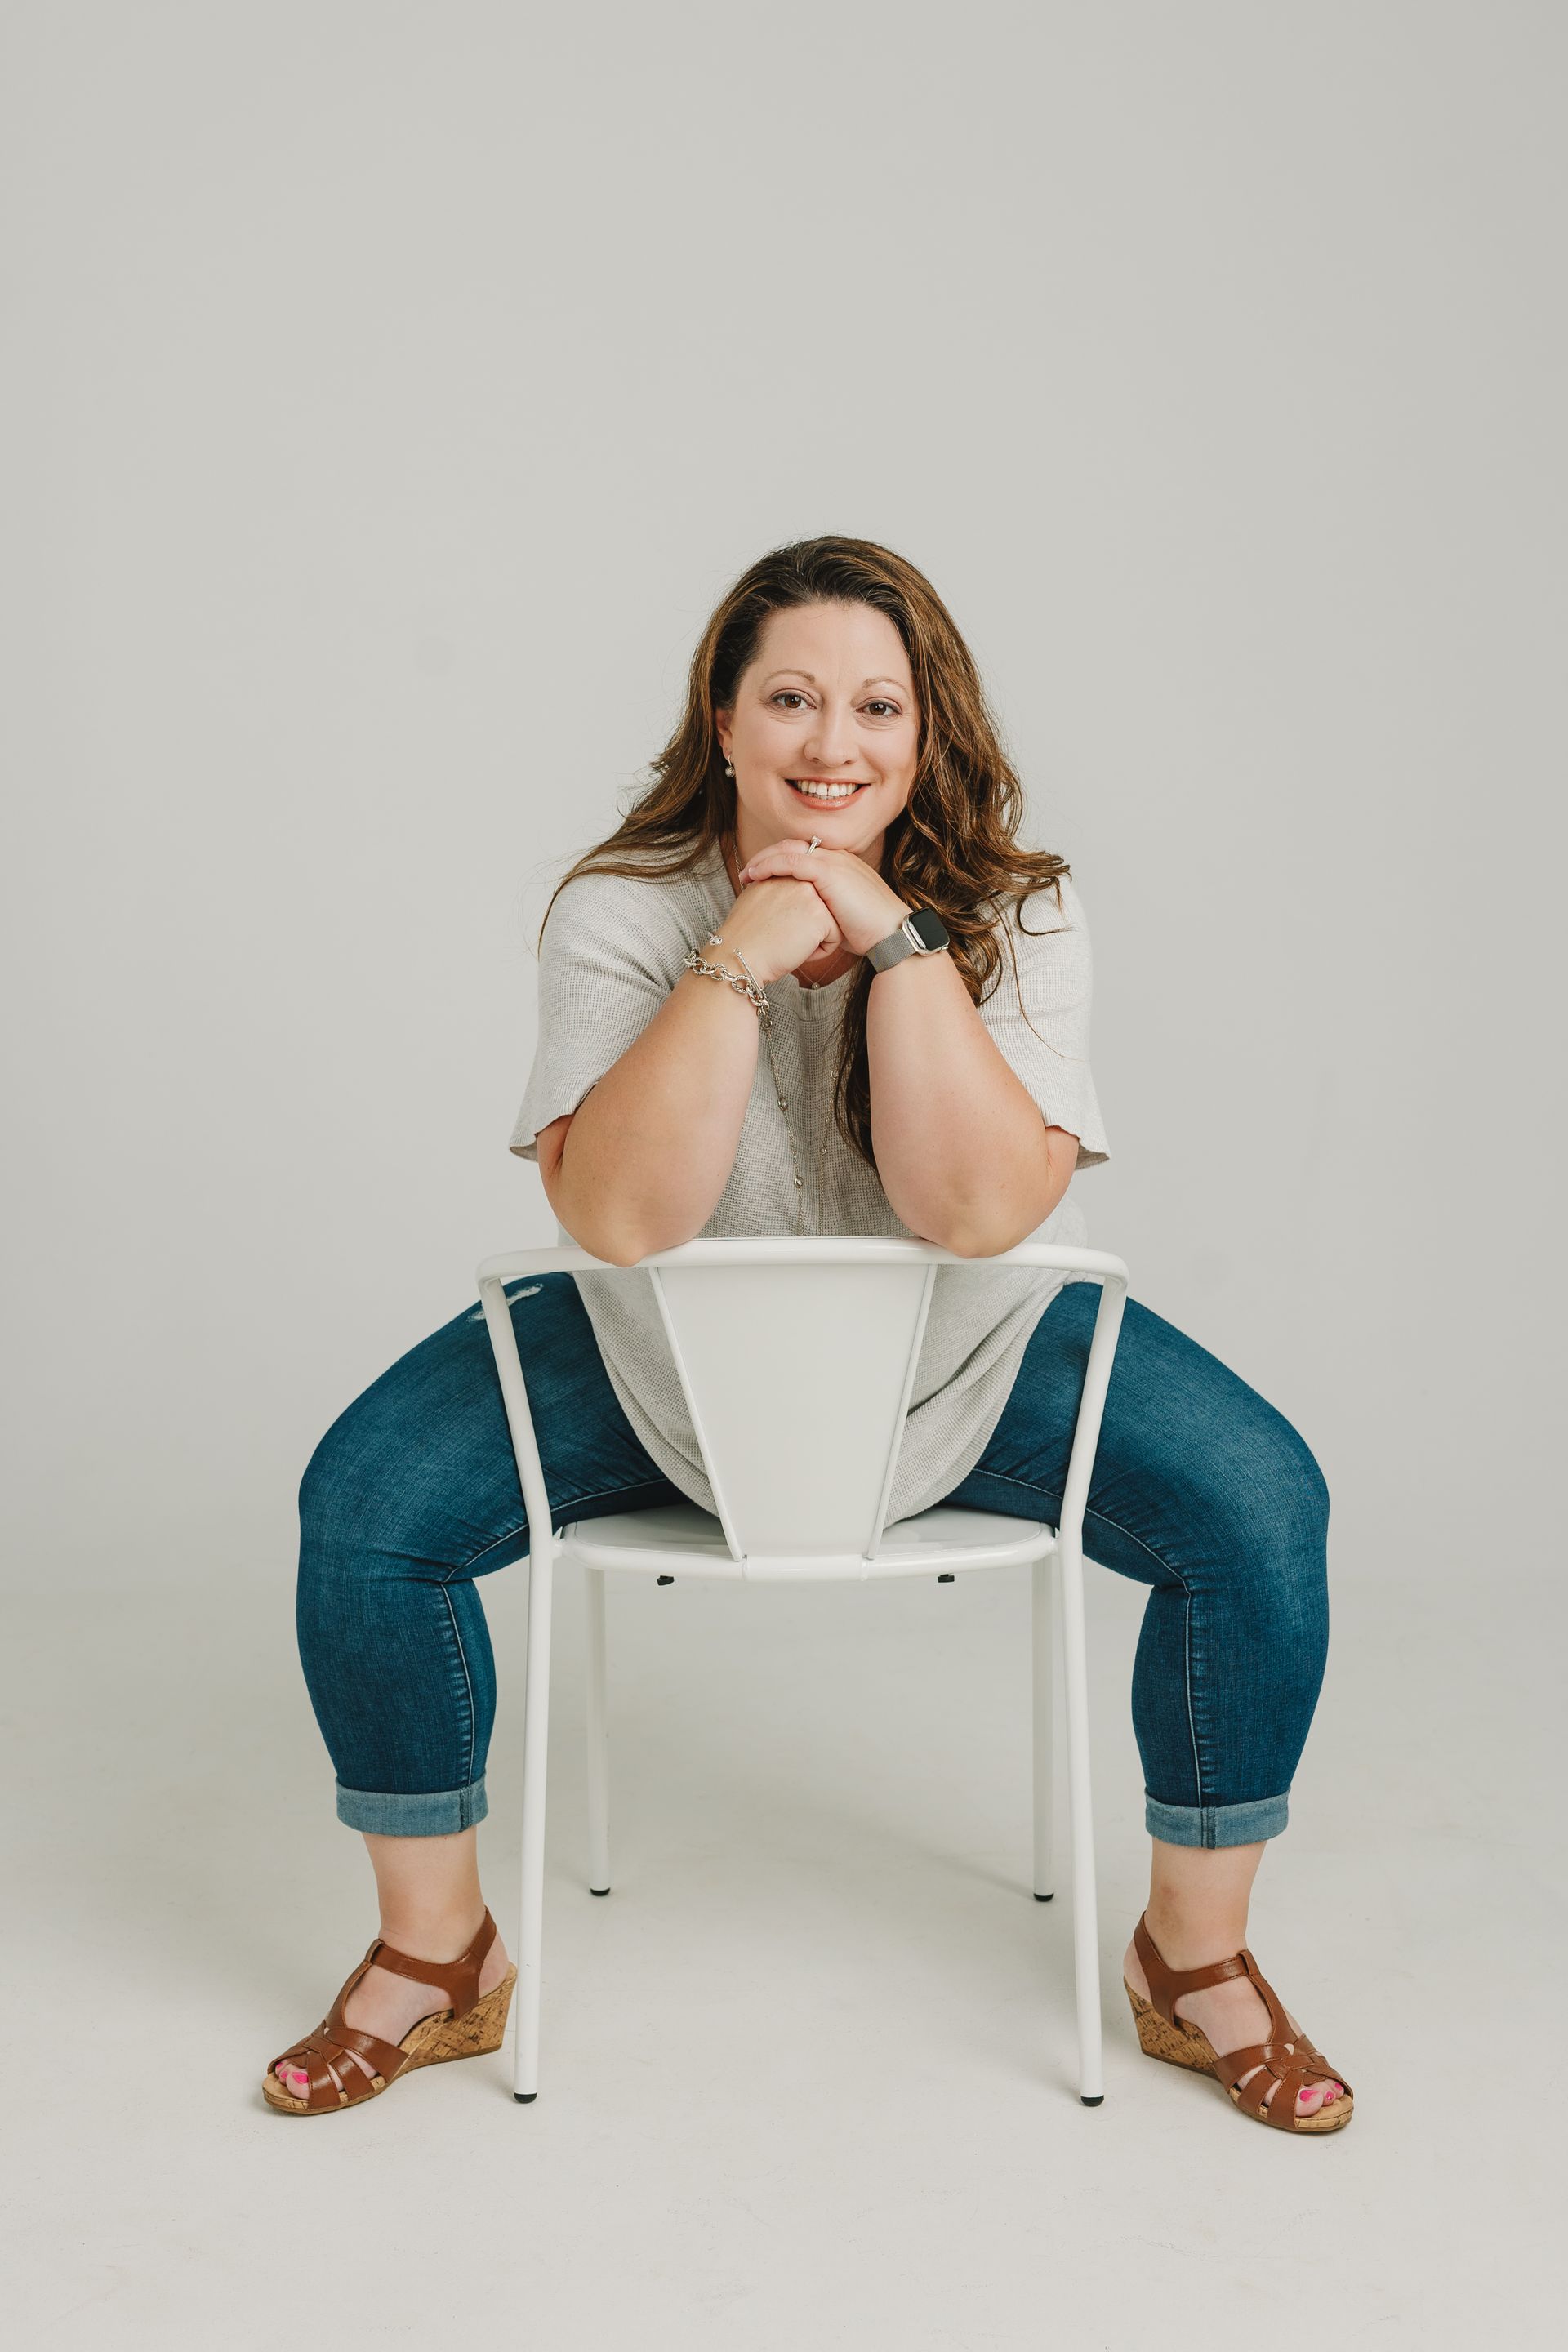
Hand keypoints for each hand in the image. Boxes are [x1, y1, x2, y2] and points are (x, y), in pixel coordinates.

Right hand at [707, 862, 843, 987]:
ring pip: (831, 922)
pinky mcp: (821, 916)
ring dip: (814, 938)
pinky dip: (818, 951)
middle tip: (780, 934)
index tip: (776, 925)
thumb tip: (784, 885)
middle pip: (822, 908)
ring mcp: (813, 895)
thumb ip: (774, 883)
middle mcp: (802, 877)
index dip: (796, 917)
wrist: (738, 954)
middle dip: (807, 926)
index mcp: (786, 871)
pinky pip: (834, 937)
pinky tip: (796, 950)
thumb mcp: (757, 894)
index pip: (809, 897)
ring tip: (788, 941)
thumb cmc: (745, 932)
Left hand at [735, 839, 910, 958]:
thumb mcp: (840, 915)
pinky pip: (791, 861)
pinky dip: (770, 866)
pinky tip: (755, 876)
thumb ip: (822, 909)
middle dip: (766, 857)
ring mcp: (833, 861)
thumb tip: (804, 923)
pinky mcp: (829, 871)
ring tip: (745, 875)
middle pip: (792, 845)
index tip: (760, 876)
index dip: (778, 861)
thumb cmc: (868, 932)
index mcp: (840, 864)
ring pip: (788, 849)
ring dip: (763, 860)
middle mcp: (837, 857)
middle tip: (746, 874)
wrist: (892, 935)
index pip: (803, 852)